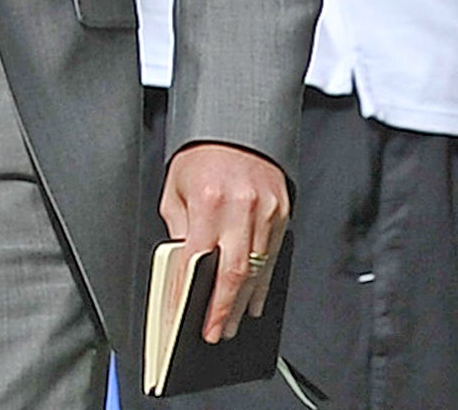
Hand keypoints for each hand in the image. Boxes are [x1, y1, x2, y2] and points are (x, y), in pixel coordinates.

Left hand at [160, 142, 290, 343]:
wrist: (235, 123)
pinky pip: (273, 256)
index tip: (183, 317)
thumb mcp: (176, 188)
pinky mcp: (281, 212)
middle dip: (222, 310)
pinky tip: (254, 298)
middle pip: (232, 274)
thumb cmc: (201, 154)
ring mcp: (265, 211)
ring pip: (256, 270)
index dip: (189, 294)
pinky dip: (263, 282)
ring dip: (243, 302)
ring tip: (232, 322)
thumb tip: (184, 265)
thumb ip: (181, 228)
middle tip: (215, 333)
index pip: (196, 261)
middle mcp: (240, 207)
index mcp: (208, 200)